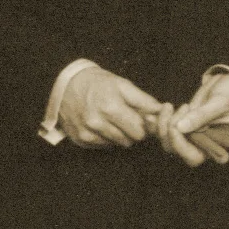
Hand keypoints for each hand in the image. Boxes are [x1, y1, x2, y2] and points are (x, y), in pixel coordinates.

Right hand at [55, 64, 170, 147]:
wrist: (66, 85)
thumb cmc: (97, 83)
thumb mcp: (122, 84)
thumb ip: (144, 100)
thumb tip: (162, 112)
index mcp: (110, 107)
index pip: (140, 131)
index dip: (144, 125)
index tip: (140, 118)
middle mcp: (97, 122)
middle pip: (129, 140)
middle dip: (132, 131)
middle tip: (126, 118)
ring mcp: (87, 133)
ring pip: (117, 144)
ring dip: (119, 135)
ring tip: (111, 120)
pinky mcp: (79, 139)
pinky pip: (102, 146)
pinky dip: (104, 137)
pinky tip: (99, 124)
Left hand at [160, 69, 228, 167]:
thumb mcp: (221, 103)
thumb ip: (202, 115)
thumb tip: (180, 127)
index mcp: (216, 147)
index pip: (193, 157)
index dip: (180, 145)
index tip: (175, 127)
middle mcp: (200, 146)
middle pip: (174, 149)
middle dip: (168, 130)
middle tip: (179, 108)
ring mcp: (188, 136)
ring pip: (165, 139)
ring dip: (161, 124)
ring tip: (169, 106)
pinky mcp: (179, 126)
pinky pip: (162, 129)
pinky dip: (156, 121)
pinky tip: (154, 112)